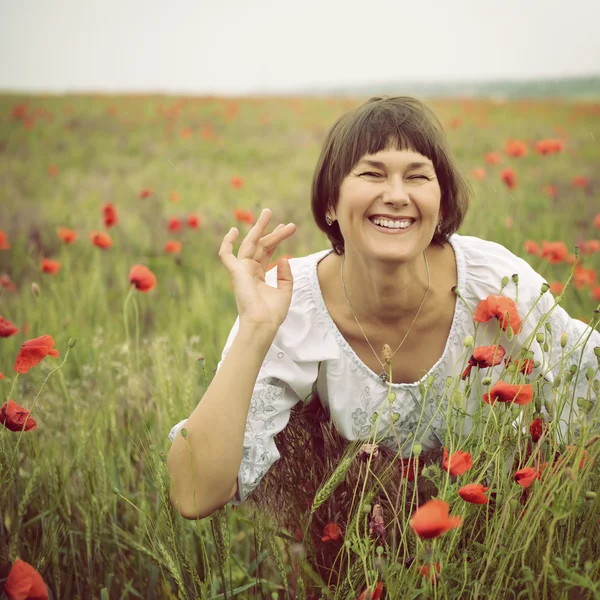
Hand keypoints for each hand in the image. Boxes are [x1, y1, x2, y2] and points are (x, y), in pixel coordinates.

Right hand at [218, 208, 296, 330]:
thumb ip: (285, 275)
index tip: (287, 228)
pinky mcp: (235, 272)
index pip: (267, 251)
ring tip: (268, 213)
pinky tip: (233, 231)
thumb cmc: (272, 313)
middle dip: (270, 230)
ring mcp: (241, 271)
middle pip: (260, 245)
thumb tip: (283, 257)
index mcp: (259, 275)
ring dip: (259, 228)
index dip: (277, 239)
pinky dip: (226, 243)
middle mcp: (249, 271)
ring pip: (250, 244)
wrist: (263, 323)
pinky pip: (226, 255)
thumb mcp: (284, 292)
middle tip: (280, 218)